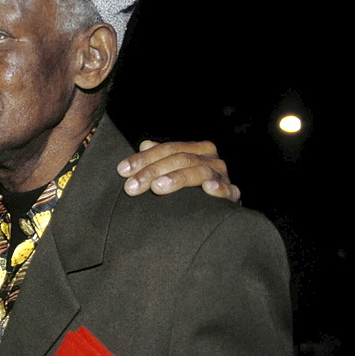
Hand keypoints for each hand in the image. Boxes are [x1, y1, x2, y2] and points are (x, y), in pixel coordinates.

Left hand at [117, 140, 240, 201]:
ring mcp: (222, 175)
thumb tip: (144, 144)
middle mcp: (210, 158)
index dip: (143, 159)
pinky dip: (218, 188)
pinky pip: (227, 189)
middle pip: (179, 159)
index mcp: (195, 150)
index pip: (166, 149)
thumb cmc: (187, 189)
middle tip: (131, 186)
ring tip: (157, 187)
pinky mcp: (231, 194)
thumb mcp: (170, 172)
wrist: (216, 211)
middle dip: (152, 171)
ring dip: (177, 179)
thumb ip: (157, 158)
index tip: (122, 171)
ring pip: (198, 171)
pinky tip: (207, 189)